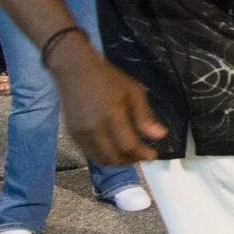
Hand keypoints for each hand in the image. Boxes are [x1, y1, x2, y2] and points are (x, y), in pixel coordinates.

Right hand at [49, 42, 166, 163]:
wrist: (75, 71)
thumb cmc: (108, 78)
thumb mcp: (133, 92)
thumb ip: (145, 116)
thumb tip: (161, 136)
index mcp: (111, 117)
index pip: (128, 146)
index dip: (142, 154)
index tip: (153, 154)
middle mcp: (93, 129)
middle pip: (113, 157)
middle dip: (130, 161)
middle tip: (142, 156)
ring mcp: (80, 134)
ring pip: (100, 159)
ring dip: (116, 162)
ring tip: (130, 155)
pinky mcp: (72, 135)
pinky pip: (89, 154)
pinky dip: (103, 157)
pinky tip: (114, 149)